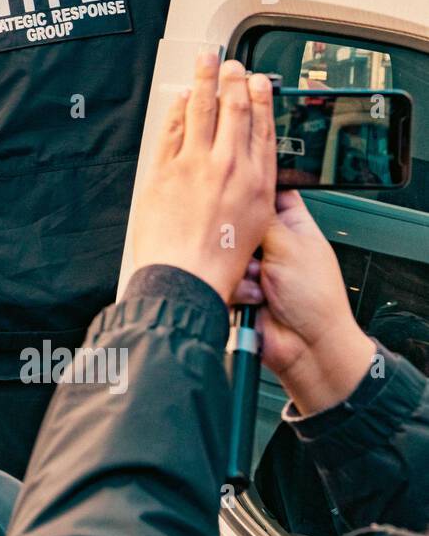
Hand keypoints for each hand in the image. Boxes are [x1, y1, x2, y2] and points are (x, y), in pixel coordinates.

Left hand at [130, 55, 276, 303]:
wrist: (186, 276)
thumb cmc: (219, 261)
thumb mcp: (256, 225)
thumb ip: (254, 193)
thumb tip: (250, 174)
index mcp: (256, 181)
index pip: (262, 128)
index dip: (262, 100)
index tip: (260, 82)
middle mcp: (228, 167)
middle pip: (235, 111)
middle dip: (234, 81)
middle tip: (233, 63)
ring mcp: (195, 165)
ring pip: (203, 110)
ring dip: (205, 81)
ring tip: (206, 61)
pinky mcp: (166, 170)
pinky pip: (173, 130)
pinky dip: (179, 109)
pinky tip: (182, 97)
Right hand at [232, 190, 373, 414]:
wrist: (306, 346)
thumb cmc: (315, 299)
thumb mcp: (290, 245)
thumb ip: (261, 217)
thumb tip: (241, 189)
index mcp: (292, 224)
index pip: (269, 192)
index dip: (253, 190)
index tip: (237, 190)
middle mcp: (271, 243)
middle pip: (239, 222)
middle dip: (241, 238)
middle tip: (252, 249)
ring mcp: (252, 266)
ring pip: (225, 250)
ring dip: (241, 268)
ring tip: (261, 282)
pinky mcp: (236, 287)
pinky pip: (220, 277)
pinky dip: (236, 288)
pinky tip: (255, 298)